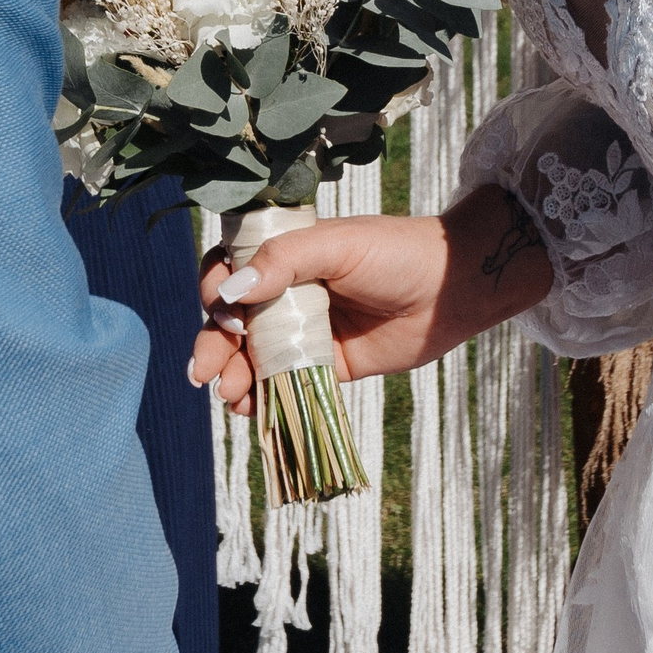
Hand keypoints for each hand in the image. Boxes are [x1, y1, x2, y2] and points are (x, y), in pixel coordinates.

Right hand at [190, 182, 551, 412]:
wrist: (448, 290)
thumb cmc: (395, 253)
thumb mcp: (337, 245)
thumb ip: (284, 261)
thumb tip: (232, 290)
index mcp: (284, 255)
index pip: (229, 270)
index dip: (214, 290)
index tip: (220, 309)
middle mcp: (287, 293)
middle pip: (231, 321)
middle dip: (212, 346)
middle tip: (204, 371)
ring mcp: (304, 332)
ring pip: (251, 357)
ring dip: (231, 377)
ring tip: (228, 394)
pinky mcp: (326, 367)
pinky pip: (284, 384)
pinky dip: (262, 399)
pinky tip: (249, 408)